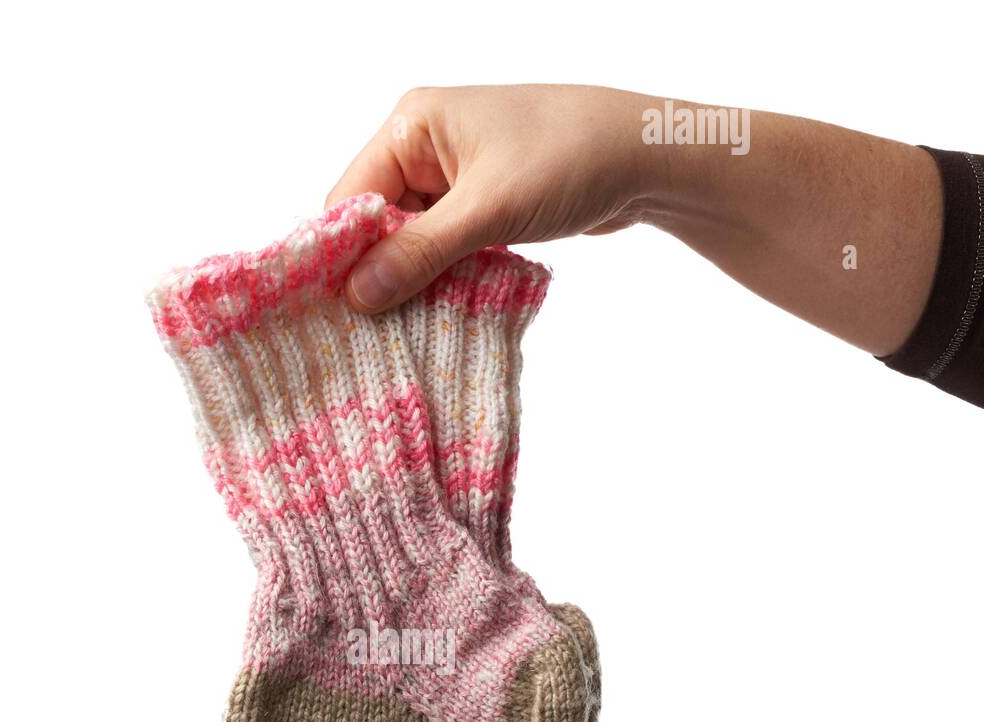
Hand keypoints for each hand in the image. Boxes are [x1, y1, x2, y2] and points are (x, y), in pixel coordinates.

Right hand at [326, 84, 656, 312]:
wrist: (644, 155)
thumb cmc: (568, 158)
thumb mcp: (488, 210)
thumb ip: (421, 253)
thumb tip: (357, 295)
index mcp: (411, 126)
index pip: (349, 198)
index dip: (342, 255)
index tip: (340, 313)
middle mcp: (424, 147)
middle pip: (376, 225)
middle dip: (379, 275)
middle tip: (374, 333)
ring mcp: (453, 178)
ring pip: (411, 243)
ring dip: (415, 282)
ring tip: (408, 330)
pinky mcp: (479, 205)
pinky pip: (443, 249)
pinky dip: (443, 279)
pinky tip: (443, 312)